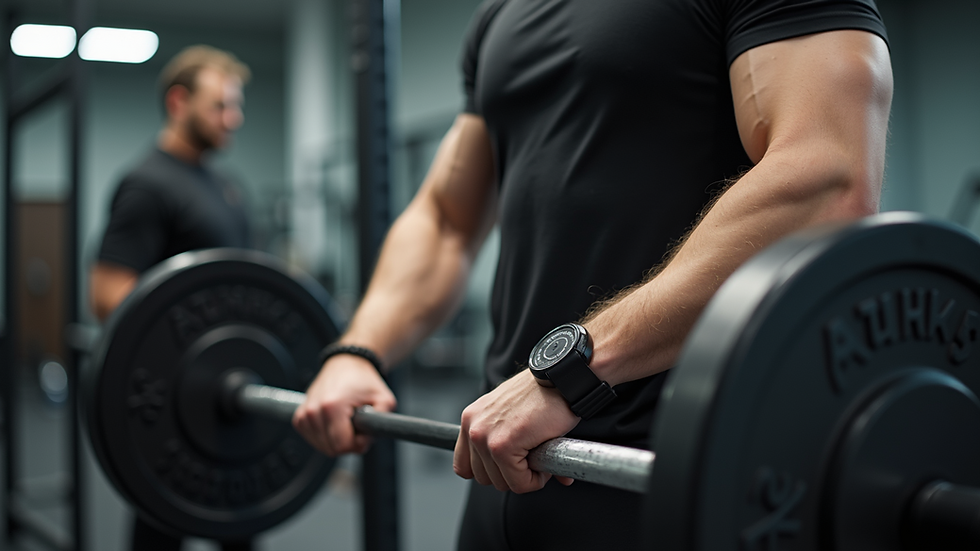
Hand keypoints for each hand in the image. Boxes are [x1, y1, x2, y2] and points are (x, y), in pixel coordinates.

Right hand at [292, 354, 396, 455]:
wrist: (345, 364)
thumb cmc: (363, 380)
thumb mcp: (384, 398)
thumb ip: (382, 421)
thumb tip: (366, 440)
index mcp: (332, 406)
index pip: (342, 446)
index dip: (358, 444)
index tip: (364, 432)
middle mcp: (313, 411)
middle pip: (331, 449)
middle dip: (348, 443)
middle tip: (357, 426)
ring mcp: (304, 415)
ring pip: (322, 447)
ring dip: (337, 440)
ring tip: (346, 422)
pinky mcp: (299, 418)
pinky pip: (313, 440)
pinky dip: (325, 437)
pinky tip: (334, 423)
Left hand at [453, 369, 579, 492]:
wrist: (560, 380)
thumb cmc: (542, 393)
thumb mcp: (514, 416)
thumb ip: (510, 444)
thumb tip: (526, 470)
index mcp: (471, 419)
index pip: (464, 466)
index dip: (491, 471)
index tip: (509, 465)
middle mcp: (473, 427)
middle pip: (483, 478)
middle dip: (510, 475)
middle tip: (530, 460)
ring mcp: (485, 438)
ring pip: (501, 483)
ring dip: (524, 477)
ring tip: (539, 457)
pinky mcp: (503, 446)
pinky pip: (518, 482)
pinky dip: (535, 479)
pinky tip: (545, 459)